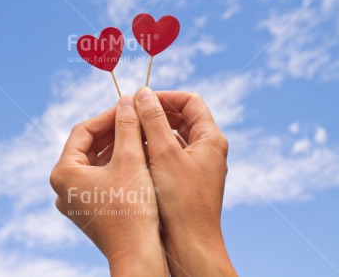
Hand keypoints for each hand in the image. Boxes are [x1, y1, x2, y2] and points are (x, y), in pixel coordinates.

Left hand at [50, 96, 168, 276]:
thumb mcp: (130, 159)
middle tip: (135, 118)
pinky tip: (136, 156)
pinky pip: (99, 177)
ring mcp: (74, 200)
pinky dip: (115, 165)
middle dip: (113, 131)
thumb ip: (127, 125)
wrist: (138, 254)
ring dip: (116, 146)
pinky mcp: (87, 208)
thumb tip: (127, 99)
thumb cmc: (132, 209)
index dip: (107, 115)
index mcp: (63, 172)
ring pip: (95, 162)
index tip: (129, 107)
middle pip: (87, 146)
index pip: (83, 131)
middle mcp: (63, 187)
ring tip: (139, 134)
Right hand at [134, 87, 236, 276]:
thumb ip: (153, 119)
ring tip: (128, 135)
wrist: (190, 246)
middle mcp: (207, 150)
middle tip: (129, 116)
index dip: (164, 96)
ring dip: (151, 133)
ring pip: (172, 138)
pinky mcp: (186, 181)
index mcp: (210, 138)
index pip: (190, 101)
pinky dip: (152, 152)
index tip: (140, 100)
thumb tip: (142, 92)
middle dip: (154, 114)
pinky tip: (133, 156)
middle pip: (180, 118)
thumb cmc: (181, 202)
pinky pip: (169, 157)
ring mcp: (198, 166)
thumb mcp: (164, 154)